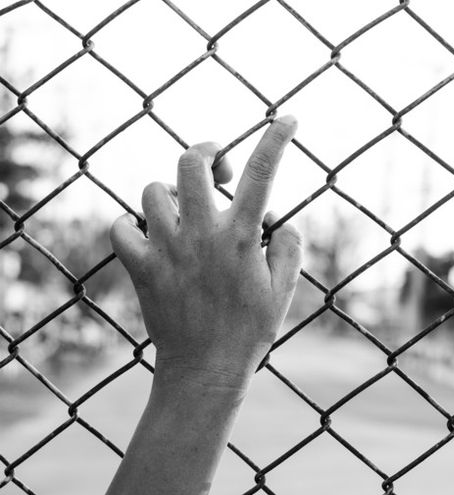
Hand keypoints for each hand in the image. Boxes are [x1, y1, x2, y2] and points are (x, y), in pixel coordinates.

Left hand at [109, 116, 302, 385]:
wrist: (205, 371)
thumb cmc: (250, 331)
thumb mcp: (285, 289)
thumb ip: (288, 244)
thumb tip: (274, 217)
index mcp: (240, 237)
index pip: (262, 173)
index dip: (277, 139)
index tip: (288, 120)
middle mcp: (200, 235)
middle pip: (190, 161)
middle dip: (207, 150)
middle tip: (219, 167)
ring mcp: (165, 249)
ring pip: (152, 191)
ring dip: (171, 192)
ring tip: (185, 211)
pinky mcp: (140, 267)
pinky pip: (121, 227)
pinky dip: (132, 225)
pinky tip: (150, 236)